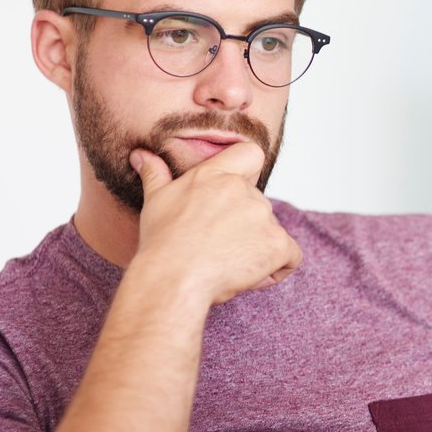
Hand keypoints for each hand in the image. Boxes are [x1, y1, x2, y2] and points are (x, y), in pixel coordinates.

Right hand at [129, 143, 301, 305]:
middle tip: (215, 249)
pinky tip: (249, 276)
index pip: (250, 154)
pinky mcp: (277, 243)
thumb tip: (141, 155)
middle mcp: (243, 190)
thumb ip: (155, 174)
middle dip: (244, 228)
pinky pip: (290, 256)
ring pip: (271, 233)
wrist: (172, 277)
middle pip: (258, 206)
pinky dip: (276, 268)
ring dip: (256, 251)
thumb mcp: (155, 201)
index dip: (250, 174)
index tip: (235, 199)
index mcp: (215, 174)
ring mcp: (263, 215)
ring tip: (225, 265)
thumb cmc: (162, 242)